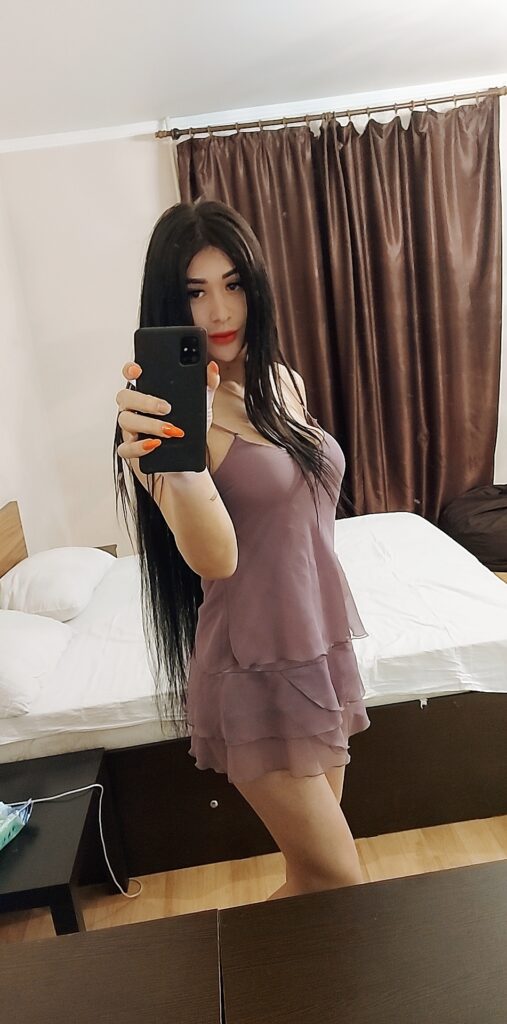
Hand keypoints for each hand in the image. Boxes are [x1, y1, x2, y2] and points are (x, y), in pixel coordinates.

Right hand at [116, 359, 219, 491]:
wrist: (188, 457)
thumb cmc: (188, 428)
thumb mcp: (201, 404)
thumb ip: (207, 385)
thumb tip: (212, 367)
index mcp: (147, 393)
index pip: (130, 375)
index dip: (129, 369)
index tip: (137, 370)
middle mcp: (134, 409)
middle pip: (125, 397)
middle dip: (145, 401)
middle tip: (166, 408)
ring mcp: (130, 429)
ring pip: (126, 421)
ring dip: (149, 425)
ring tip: (170, 430)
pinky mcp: (131, 449)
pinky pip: (126, 448)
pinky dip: (138, 447)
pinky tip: (155, 444)